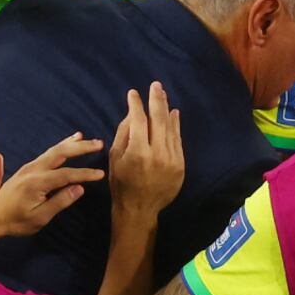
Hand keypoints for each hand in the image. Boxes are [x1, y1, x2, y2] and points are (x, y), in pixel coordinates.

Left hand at [0, 132, 105, 242]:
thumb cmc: (15, 221)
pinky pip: (47, 152)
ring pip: (53, 150)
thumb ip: (60, 202)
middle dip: (81, 147)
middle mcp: (34, 169)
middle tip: (98, 143)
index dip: (85, 174)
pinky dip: (60, 146)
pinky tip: (66, 143)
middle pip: (61, 153)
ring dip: (70, 143)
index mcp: (38, 182)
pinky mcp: (27, 168)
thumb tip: (79, 188)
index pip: (67, 174)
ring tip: (84, 137)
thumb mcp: (39, 218)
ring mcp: (29, 166)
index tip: (101, 174)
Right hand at [110, 83, 183, 216]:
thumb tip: (132, 113)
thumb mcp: (114, 158)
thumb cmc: (121, 183)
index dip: (135, 104)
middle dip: (156, 100)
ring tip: (162, 94)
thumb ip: (123, 134)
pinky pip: (178, 140)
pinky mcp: (180, 165)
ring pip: (170, 128)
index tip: (133, 93)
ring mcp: (172, 159)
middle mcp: (157, 154)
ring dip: (166, 109)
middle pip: (158, 120)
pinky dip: (175, 125)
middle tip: (155, 85)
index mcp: (137, 152)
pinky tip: (173, 113)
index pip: (138, 121)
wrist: (139, 208)